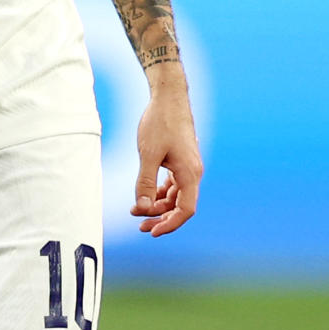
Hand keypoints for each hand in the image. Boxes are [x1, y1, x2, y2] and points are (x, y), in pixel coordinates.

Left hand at [131, 78, 202, 236]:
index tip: (152, 232)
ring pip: (175, 196)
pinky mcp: (180, 161)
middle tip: (139, 226)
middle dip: (160, 218)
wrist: (169, 97)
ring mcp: (187, 167)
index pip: (185, 210)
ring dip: (157, 206)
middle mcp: (192, 172)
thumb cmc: (160, 122)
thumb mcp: (148, 154)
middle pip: (180, 206)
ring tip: (136, 211)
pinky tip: (145, 196)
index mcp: (190, 173)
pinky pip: (172, 185)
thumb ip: (145, 183)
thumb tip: (142, 209)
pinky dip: (159, 193)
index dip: (170, 224)